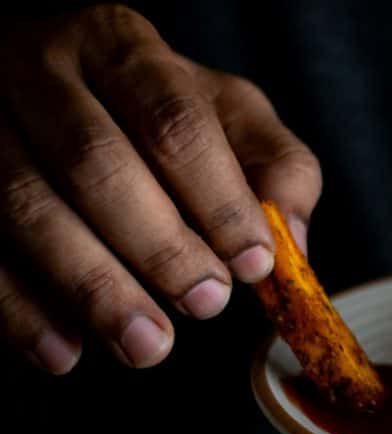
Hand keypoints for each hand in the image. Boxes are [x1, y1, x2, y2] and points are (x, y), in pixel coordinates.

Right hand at [0, 4, 320, 372]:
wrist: (52, 94)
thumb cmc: (157, 114)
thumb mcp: (228, 116)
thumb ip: (275, 167)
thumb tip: (290, 241)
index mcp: (121, 48)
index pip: (173, 121)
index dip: (219, 198)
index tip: (253, 263)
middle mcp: (40, 70)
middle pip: (97, 161)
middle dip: (159, 245)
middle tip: (206, 303)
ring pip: (26, 205)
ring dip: (93, 286)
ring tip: (148, 346)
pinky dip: (18, 310)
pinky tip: (64, 353)